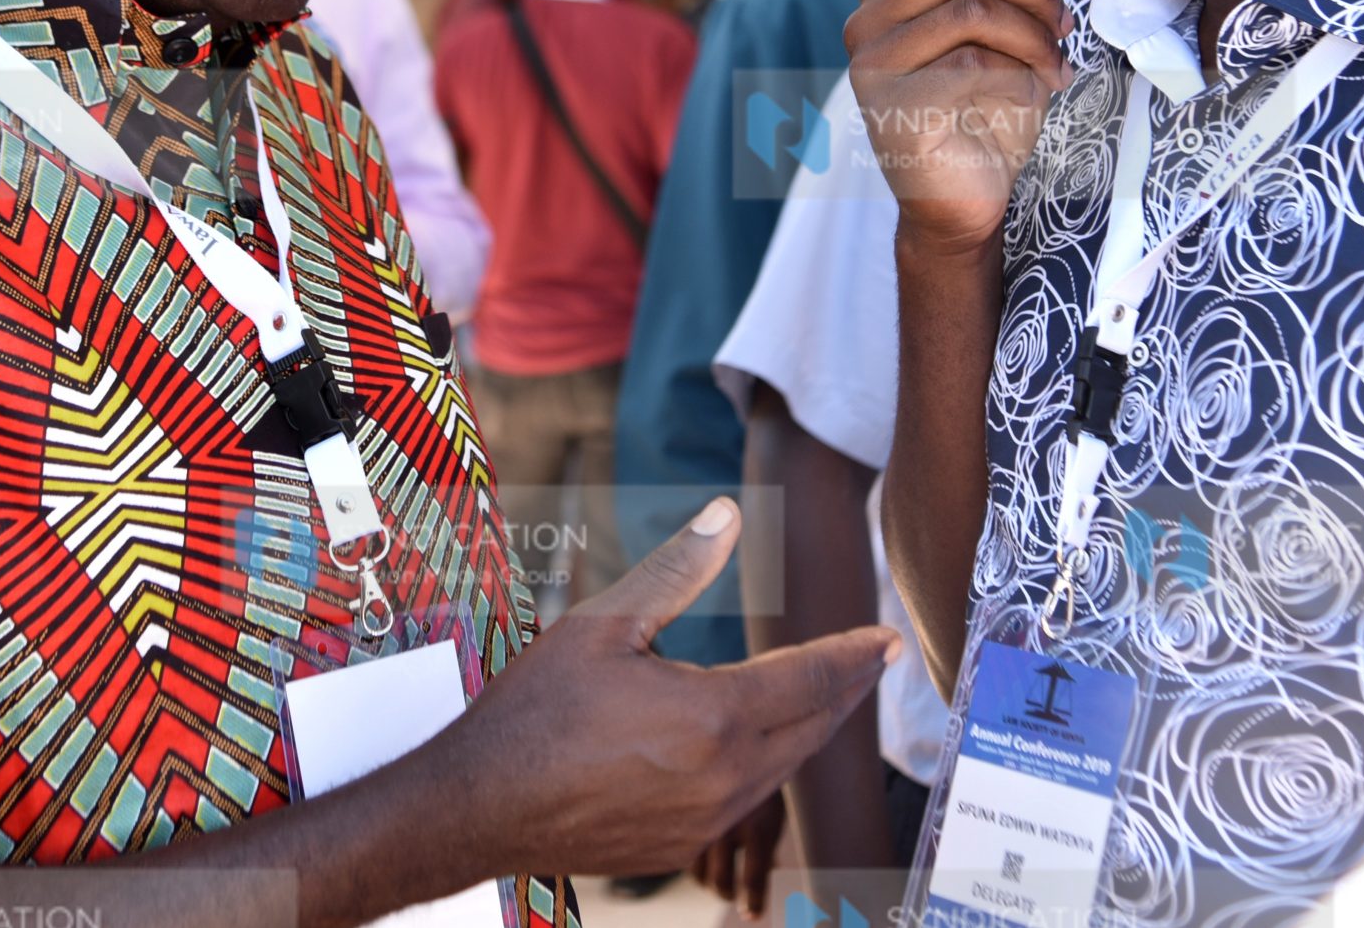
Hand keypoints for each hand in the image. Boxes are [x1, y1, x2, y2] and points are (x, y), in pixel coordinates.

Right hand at [429, 498, 894, 883]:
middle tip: (874, 663)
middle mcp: (725, 780)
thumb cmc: (534, 711)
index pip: (810, 681)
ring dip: (810, 734)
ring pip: (781, 773)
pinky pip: (741, 807)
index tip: (886, 638)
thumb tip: (728, 513)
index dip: (852, 655)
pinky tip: (755, 752)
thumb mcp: (604, 625)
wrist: (477, 808)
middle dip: (847, 693)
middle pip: (811, 731)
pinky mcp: (678, 851)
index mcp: (715, 718)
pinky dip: (764, 771)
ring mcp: (704, 824)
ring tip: (826, 701)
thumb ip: (677, 571)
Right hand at [691, 788, 784, 919]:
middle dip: (725, 893)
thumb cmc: (759, 787)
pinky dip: (693, 862)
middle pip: (720, 880)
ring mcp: (702, 818)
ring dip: (707, 881)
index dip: (753, 901)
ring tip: (715, 878)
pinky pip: (683, 854)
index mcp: (758, 824)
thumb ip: (769, 848)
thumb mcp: (772, 814)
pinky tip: (701, 856)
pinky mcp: (682, 815)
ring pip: (698, 872)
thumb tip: (774, 878)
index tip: (752, 916)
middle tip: (729, 894)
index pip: (755, 876)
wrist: (733, 745)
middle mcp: (729, 823)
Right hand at [845, 0, 1069, 253]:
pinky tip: (1028, 100)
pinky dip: (1017, 78)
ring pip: (974, 11)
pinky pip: (972, 63)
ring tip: (1052, 67)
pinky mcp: (889, 102)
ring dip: (1033, 38)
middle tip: (1063, 26)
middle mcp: (869, 14)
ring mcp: (871, 59)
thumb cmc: (987, 107)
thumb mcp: (1014, 19)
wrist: (965, 200)